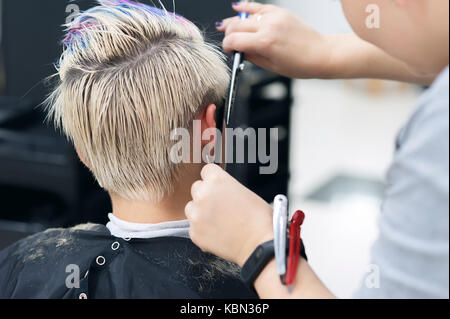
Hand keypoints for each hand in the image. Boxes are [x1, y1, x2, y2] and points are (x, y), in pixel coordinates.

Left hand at [186, 164, 273, 266]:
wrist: (259, 244)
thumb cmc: (259, 218)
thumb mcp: (245, 192)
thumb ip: (227, 187)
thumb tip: (220, 191)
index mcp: (217, 180)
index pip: (206, 170)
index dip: (213, 179)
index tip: (217, 187)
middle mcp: (203, 194)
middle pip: (196, 188)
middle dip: (205, 195)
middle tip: (220, 207)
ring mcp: (196, 214)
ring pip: (191, 208)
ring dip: (200, 212)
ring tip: (218, 222)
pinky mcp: (194, 233)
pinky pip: (193, 227)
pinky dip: (202, 231)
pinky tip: (218, 234)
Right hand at [216, 2, 332, 78]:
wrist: (321, 54)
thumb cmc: (300, 64)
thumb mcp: (271, 66)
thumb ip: (251, 56)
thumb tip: (239, 51)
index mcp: (265, 43)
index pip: (234, 40)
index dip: (226, 46)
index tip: (228, 50)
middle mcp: (269, 26)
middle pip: (236, 26)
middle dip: (228, 34)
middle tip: (229, 42)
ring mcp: (275, 17)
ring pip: (245, 15)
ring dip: (234, 22)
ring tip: (226, 26)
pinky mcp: (280, 12)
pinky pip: (258, 7)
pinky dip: (246, 7)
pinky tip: (237, 8)